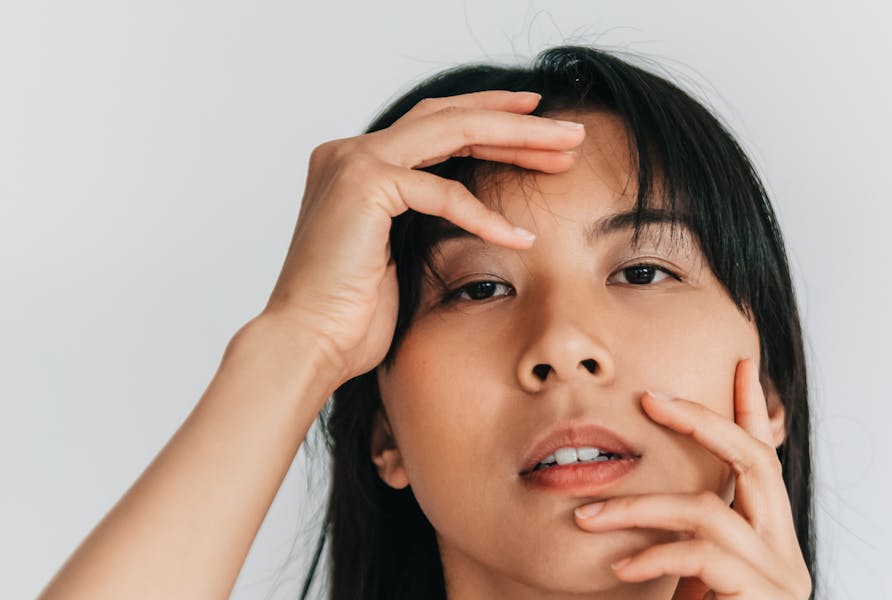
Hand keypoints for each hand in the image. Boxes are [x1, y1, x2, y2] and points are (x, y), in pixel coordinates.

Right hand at [259, 90, 584, 388]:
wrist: (309, 345)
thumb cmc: (352, 316)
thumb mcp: (398, 252)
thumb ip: (424, 218)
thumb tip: (472, 209)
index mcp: (358, 163)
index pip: (438, 127)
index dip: (494, 124)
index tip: (543, 132)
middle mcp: (351, 150)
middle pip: (450, 116)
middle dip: (516, 122)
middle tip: (570, 131)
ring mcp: (354, 161)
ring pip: (453, 130)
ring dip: (517, 138)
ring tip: (568, 149)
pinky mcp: (364, 185)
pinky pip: (442, 192)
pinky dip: (485, 216)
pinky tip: (521, 237)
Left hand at [572, 358, 811, 598]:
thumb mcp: (689, 576)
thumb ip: (682, 539)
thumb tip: (636, 499)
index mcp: (768, 539)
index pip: (762, 463)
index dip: (751, 411)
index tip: (741, 363)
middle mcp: (784, 552)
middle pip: (754, 461)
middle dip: (702, 421)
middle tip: (650, 398)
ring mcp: (780, 574)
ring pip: (707, 509)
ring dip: (638, 510)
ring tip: (587, 519)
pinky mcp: (764, 596)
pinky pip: (701, 553)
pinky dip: (654, 554)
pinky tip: (621, 567)